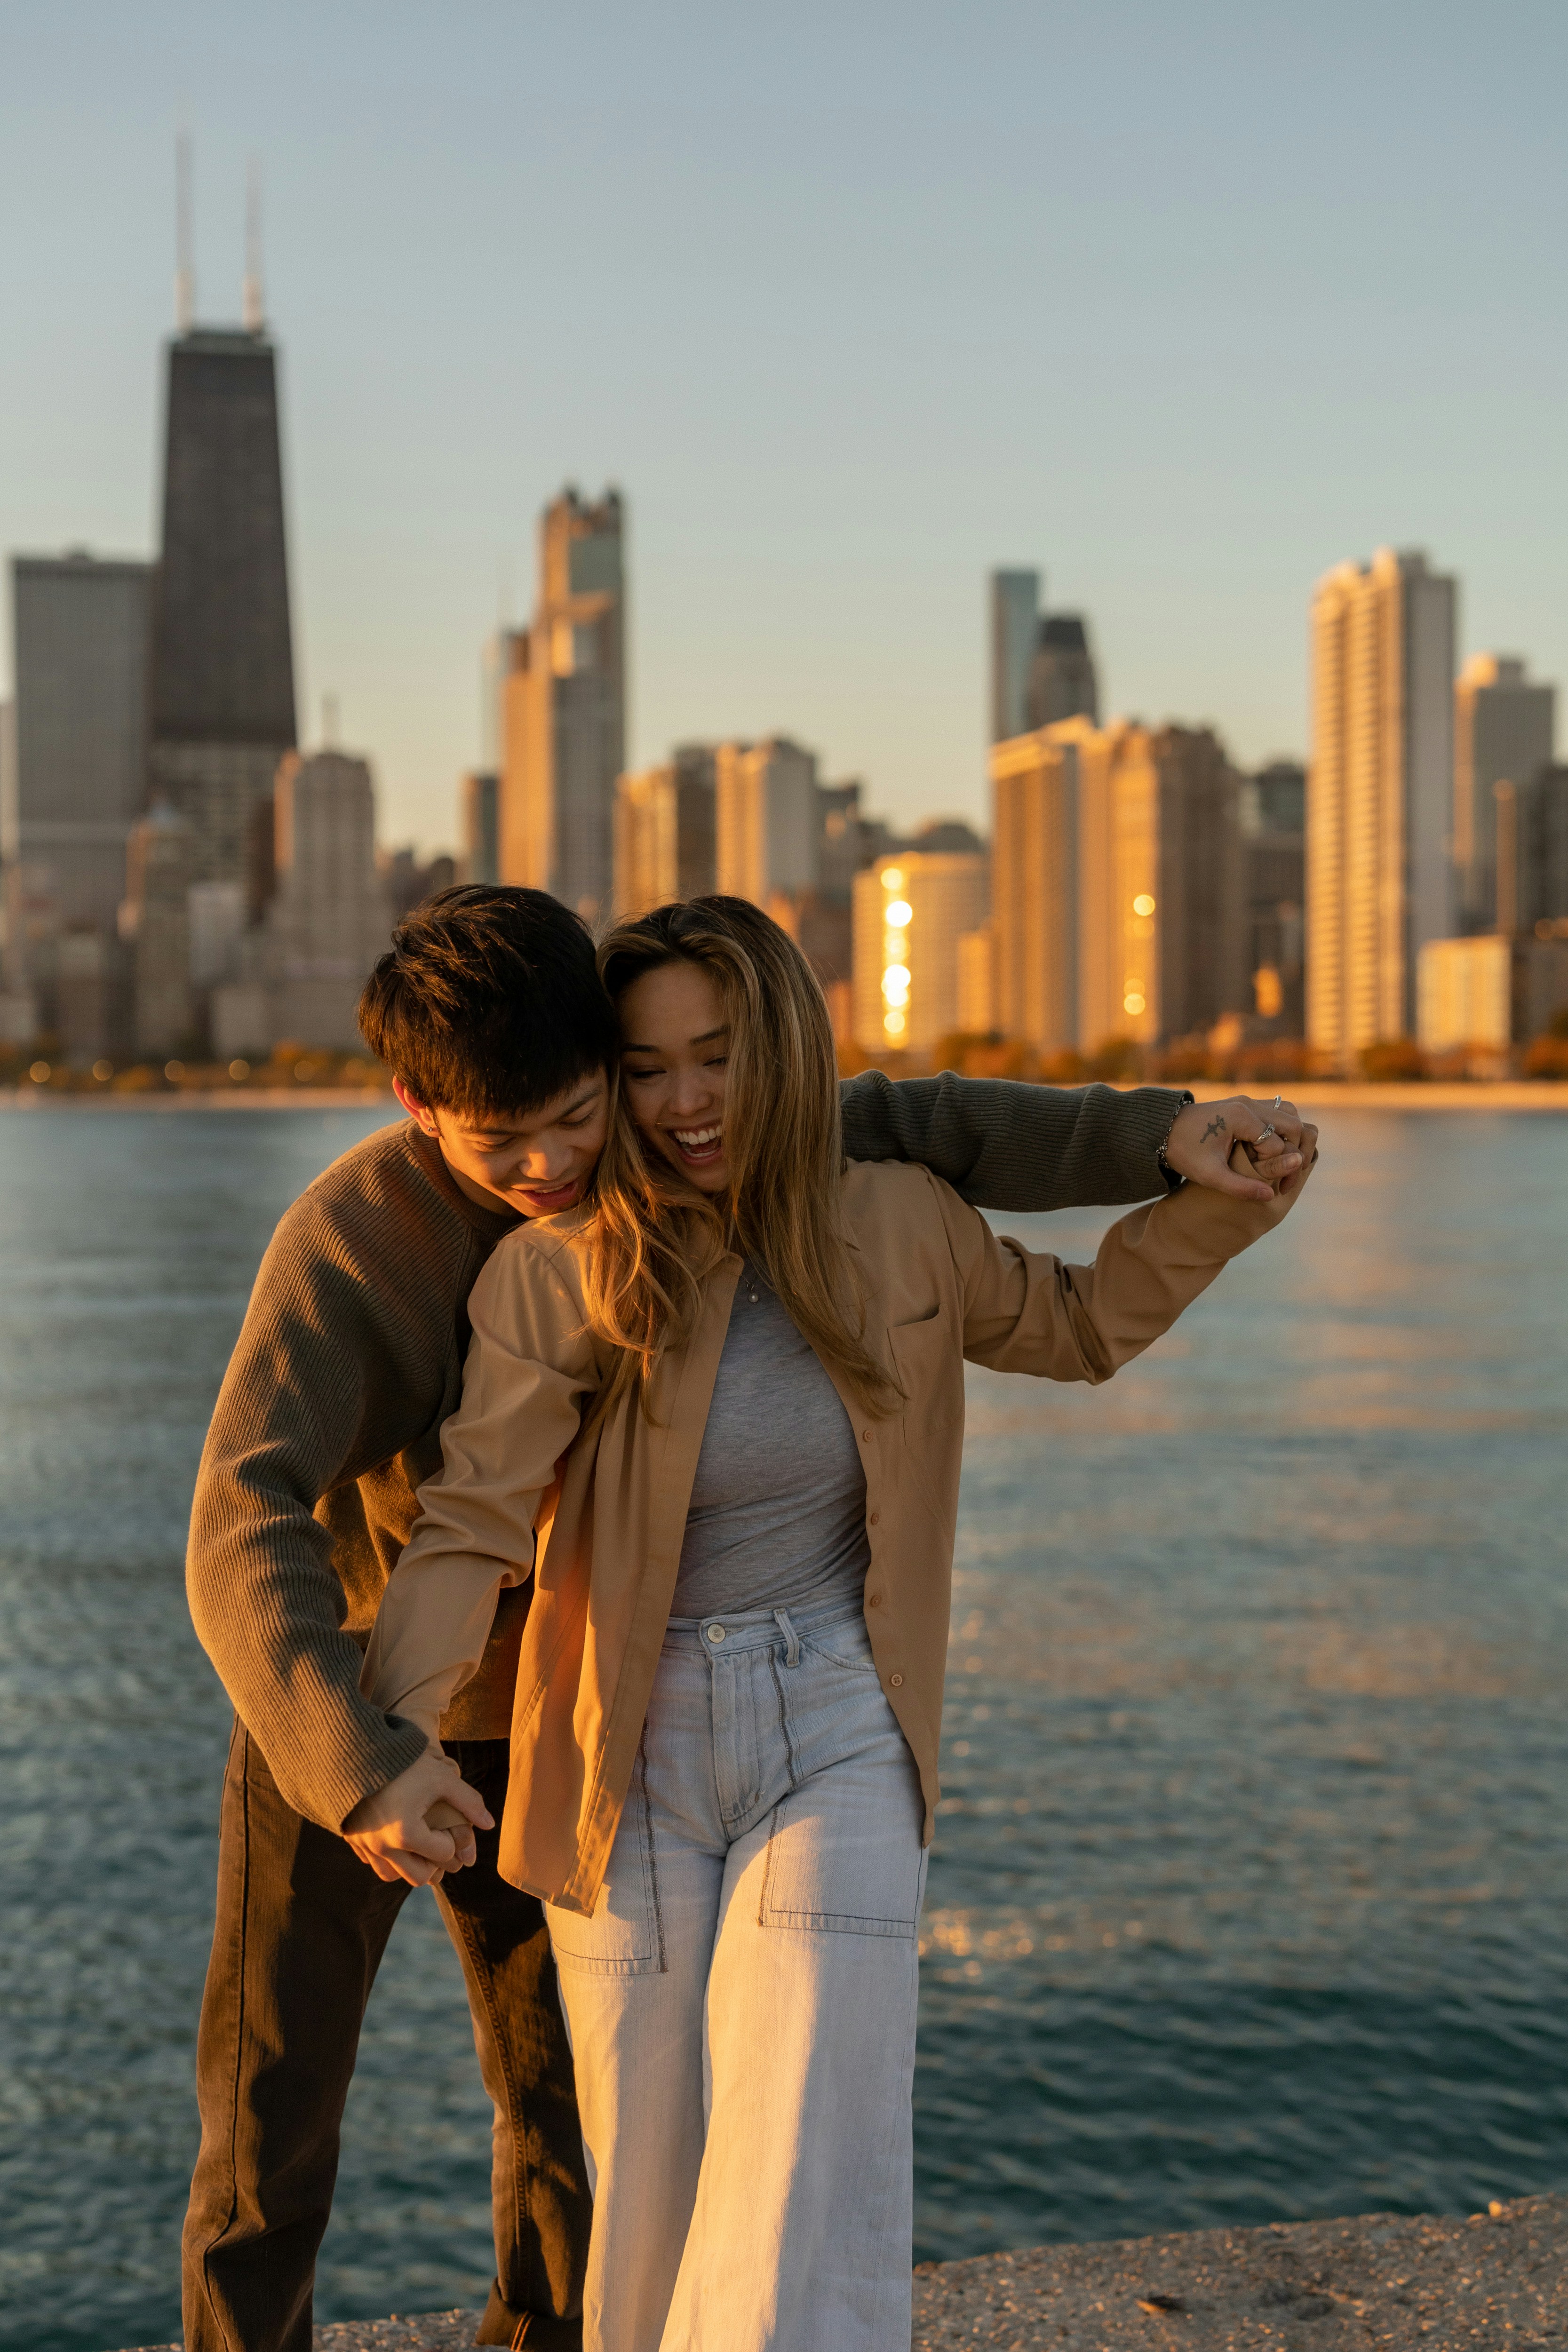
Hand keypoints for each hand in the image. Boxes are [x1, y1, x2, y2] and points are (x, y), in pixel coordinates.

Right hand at [342, 1746, 493, 1886]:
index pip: (443, 1854)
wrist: (357, 1749)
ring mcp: (364, 1844)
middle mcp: (383, 1846)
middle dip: (433, 1864)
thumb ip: (468, 1801)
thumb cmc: (404, 1762)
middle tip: (437, 1841)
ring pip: (392, 1875)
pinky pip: (372, 1861)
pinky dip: (386, 1857)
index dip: (452, 1839)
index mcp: (407, 1833)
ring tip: (417, 1842)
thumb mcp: (441, 1777)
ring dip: (408, 1865)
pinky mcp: (351, 1839)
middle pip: (419, 1877)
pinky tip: (395, 1836)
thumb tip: (489, 1825)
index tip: (448, 1823)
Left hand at [1165, 1095, 1310, 1202]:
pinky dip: (1282, 1131)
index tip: (1271, 1186)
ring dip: (1292, 1139)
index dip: (1277, 1168)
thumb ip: (1240, 1187)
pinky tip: (1270, 1152)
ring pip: (1289, 1115)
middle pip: (1294, 1125)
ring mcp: (1248, 1101)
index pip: (1277, 1145)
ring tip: (1281, 1164)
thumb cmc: (1184, 1152)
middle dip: (1295, 1153)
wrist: (1163, 1130)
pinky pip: (1277, 1113)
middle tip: (1286, 1178)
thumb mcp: (1209, 1175)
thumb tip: (1271, 1196)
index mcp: (1241, 1117)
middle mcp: (1249, 1104)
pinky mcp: (1246, 1104)